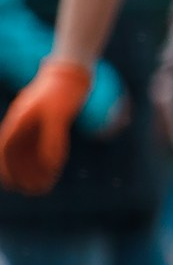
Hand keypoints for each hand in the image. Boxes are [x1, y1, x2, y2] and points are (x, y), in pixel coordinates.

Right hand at [0, 58, 94, 194]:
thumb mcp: (59, 115)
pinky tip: (52, 172)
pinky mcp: (46, 124)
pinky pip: (41, 146)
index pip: (7, 148)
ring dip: (32, 169)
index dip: (7, 166)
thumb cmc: (63, 91)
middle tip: (29, 191)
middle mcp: (23, 123)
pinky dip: (44, 160)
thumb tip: (51, 163)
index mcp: (19, 120)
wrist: (72, 73)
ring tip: (41, 188)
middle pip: (16, 153)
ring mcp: (34, 124)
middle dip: (20, 173)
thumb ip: (54, 139)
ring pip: (28, 151)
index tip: (10, 183)